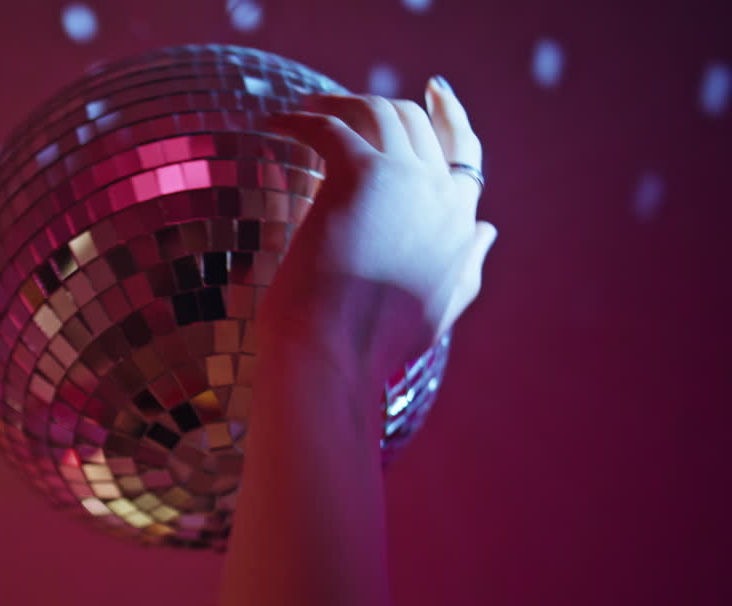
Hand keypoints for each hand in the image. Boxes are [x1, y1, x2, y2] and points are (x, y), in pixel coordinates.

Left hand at [261, 76, 495, 381]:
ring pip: (378, 113)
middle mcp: (443, 194)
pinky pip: (330, 126)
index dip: (449, 118)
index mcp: (461, 225)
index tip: (432, 92)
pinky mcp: (363, 174)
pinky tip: (276, 124)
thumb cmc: (372, 346)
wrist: (337, 355)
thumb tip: (488, 229)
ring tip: (303, 111)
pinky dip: (301, 119)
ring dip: (338, 104)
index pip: (463, 153)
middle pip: (417, 123)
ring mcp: (408, 179)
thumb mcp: (438, 307)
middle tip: (335, 105)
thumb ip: (467, 264)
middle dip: (378, 106)